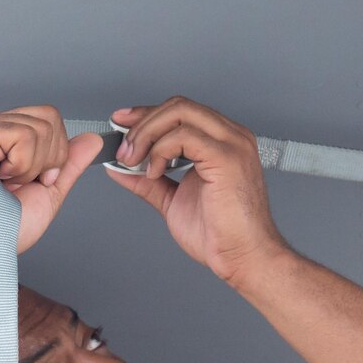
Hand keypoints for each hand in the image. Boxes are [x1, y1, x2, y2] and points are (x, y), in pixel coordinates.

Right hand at [0, 106, 103, 256]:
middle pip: (50, 116)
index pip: (50, 118)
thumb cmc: (0, 228)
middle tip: (18, 184)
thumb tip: (92, 140)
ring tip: (6, 183)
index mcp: (6, 135)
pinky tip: (0, 178)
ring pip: (40, 127)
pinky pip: (23, 135)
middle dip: (48, 159)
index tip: (34, 182)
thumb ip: (69, 164)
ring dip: (31, 167)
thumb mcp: (48, 192)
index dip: (55, 154)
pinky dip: (20, 165)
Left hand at [105, 97, 291, 286]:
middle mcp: (230, 135)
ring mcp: (231, 143)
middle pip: (177, 106)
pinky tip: (155, 172)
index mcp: (220, 141)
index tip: (120, 124)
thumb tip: (120, 169)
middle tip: (123, 152)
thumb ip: (147, 181)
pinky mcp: (227, 157)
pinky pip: (184, 136)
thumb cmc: (219, 233)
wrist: (242, 256)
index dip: (146, 113)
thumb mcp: (172, 200)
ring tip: (134, 163)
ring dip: (146, 135)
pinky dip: (161, 151)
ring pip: (179, 112)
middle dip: (141, 124)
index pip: (180, 111)